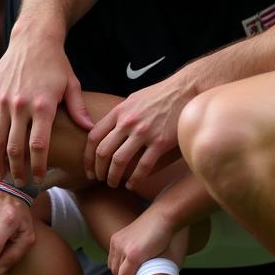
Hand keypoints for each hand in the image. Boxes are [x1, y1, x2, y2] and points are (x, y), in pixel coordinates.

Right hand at [0, 33, 91, 184]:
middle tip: (18, 183)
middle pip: (14, 147)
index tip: (39, 180)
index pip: (39, 146)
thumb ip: (78, 109)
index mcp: (42, 105)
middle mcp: (19, 104)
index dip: (38, 166)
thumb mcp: (72, 85)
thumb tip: (89, 130)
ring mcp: (1, 98)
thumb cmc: (56, 64)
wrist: (32, 39)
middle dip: (16, 169)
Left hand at [84, 72, 192, 188]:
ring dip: (113, 176)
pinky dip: (135, 179)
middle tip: (98, 179)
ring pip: (119, 160)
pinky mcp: (160, 142)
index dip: (88, 157)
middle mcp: (128, 122)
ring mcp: (144, 132)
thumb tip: (109, 131)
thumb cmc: (161, 95)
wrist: (186, 90)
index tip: (88, 168)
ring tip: (113, 184)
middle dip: (98, 170)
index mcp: (119, 111)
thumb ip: (120, 115)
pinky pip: (143, 166)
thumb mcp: (134, 100)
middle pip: (103, 151)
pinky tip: (132, 185)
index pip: (94, 137)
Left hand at [108, 206, 177, 274]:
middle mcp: (116, 245)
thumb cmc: (154, 228)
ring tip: (144, 272)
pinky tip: (144, 273)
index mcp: (115, 240)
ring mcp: (123, 250)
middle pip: (114, 270)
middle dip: (126, 274)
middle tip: (141, 272)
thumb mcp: (136, 237)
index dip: (124, 269)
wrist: (162, 216)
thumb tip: (131, 265)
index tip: (136, 269)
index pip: (113, 263)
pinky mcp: (132, 255)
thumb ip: (130, 247)